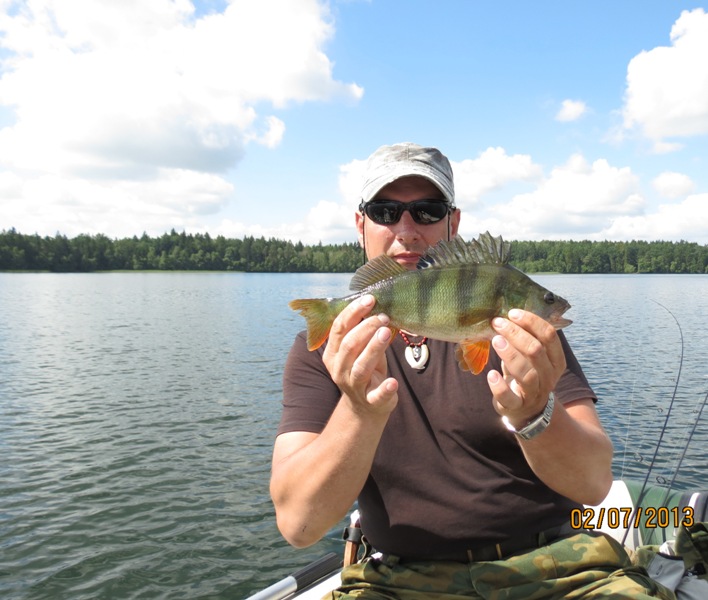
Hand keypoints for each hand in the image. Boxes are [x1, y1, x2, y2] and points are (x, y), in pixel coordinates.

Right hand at [322, 294, 398, 416]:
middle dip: (366, 327)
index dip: (352, 312)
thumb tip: (376, 304)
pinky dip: (385, 388)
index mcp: (333, 353)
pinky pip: (377, 395)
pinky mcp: (370, 401)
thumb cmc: (364, 368)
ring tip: (386, 332)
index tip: (369, 299)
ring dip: (374, 348)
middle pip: (349, 345)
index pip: (338, 328)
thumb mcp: (359, 349)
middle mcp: (339, 369)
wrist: (365, 407)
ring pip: (361, 366)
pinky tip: (393, 381)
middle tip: (383, 316)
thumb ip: (362, 331)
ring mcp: (353, 386)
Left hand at [487, 308, 565, 426]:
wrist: (526, 410)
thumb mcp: (532, 357)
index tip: (512, 313)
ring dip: (509, 354)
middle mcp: (549, 377)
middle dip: (516, 334)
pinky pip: (509, 397)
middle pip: (536, 351)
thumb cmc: (526, 373)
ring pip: (526, 373)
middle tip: (497, 322)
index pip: (550, 336)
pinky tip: (491, 374)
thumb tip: (510, 310)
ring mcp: (534, 393)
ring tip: (495, 340)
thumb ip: (528, 337)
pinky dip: (499, 385)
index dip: (532, 322)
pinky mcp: (517, 406)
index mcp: (556, 361)